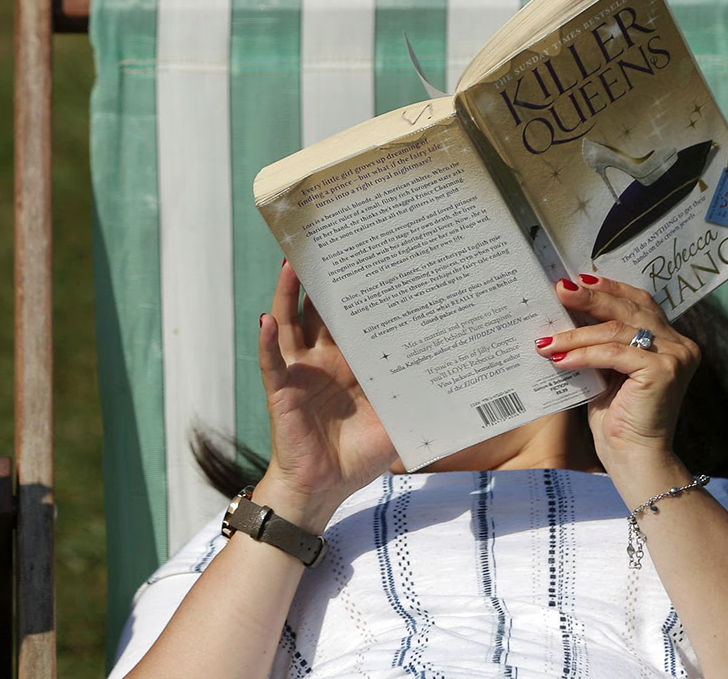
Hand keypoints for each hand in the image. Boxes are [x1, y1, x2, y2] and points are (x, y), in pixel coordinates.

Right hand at [255, 260, 399, 530]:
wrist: (324, 487)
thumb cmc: (359, 454)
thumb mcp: (398, 421)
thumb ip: (419, 397)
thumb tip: (462, 375)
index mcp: (351, 362)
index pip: (355, 316)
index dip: (361, 288)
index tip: (374, 256)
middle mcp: (323, 358)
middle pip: (319, 308)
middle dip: (321, 276)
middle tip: (327, 239)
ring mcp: (299, 370)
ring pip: (290, 321)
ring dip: (286, 292)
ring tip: (289, 261)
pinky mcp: (280, 388)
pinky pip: (270, 359)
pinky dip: (266, 339)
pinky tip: (266, 319)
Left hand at [542, 275, 698, 476]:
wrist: (632, 456)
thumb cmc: (617, 415)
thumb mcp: (608, 368)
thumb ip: (602, 340)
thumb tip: (569, 307)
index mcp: (671, 340)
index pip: (640, 303)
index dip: (610, 288)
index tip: (577, 280)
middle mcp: (680, 344)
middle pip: (629, 310)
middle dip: (591, 299)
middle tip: (559, 291)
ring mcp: (676, 356)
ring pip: (617, 331)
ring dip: (575, 334)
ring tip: (546, 340)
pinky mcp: (664, 370)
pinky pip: (614, 353)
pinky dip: (583, 354)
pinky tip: (560, 359)